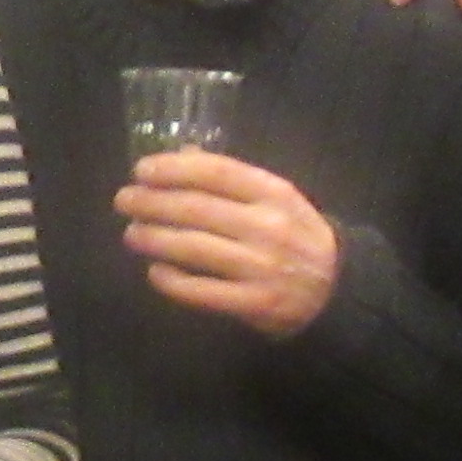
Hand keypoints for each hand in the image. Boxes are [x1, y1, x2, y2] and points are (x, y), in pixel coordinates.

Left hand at [119, 149, 340, 335]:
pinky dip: (174, 282)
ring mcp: (262, 267)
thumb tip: (181, 156)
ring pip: (195, 249)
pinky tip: (155, 272)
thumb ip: (234, 181)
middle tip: (124, 200)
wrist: (337, 290)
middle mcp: (269, 227)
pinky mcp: (255, 304)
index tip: (141, 169)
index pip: (216, 173)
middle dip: (153, 202)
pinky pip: (204, 292)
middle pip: (198, 209)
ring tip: (131, 234)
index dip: (174, 169)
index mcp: (275, 193)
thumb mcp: (278, 200)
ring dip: (155, 239)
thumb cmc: (296, 236)